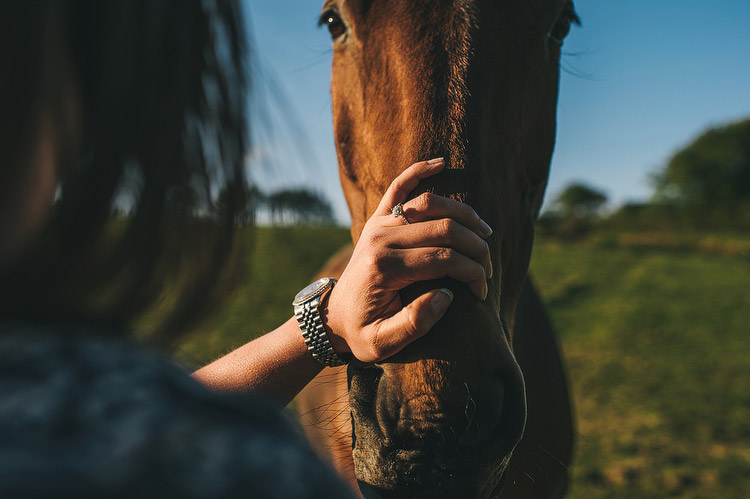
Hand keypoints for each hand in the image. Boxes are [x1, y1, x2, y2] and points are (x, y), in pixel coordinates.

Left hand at [325, 158, 492, 362]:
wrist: (332, 317)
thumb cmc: (361, 332)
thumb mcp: (382, 344)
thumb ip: (415, 324)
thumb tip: (448, 295)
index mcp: (386, 267)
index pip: (444, 259)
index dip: (472, 273)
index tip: (482, 293)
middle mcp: (382, 238)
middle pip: (445, 229)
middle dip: (476, 247)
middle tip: (488, 268)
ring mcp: (379, 224)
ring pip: (432, 204)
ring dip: (465, 215)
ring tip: (485, 233)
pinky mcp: (377, 219)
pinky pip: (399, 186)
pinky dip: (419, 171)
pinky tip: (441, 164)